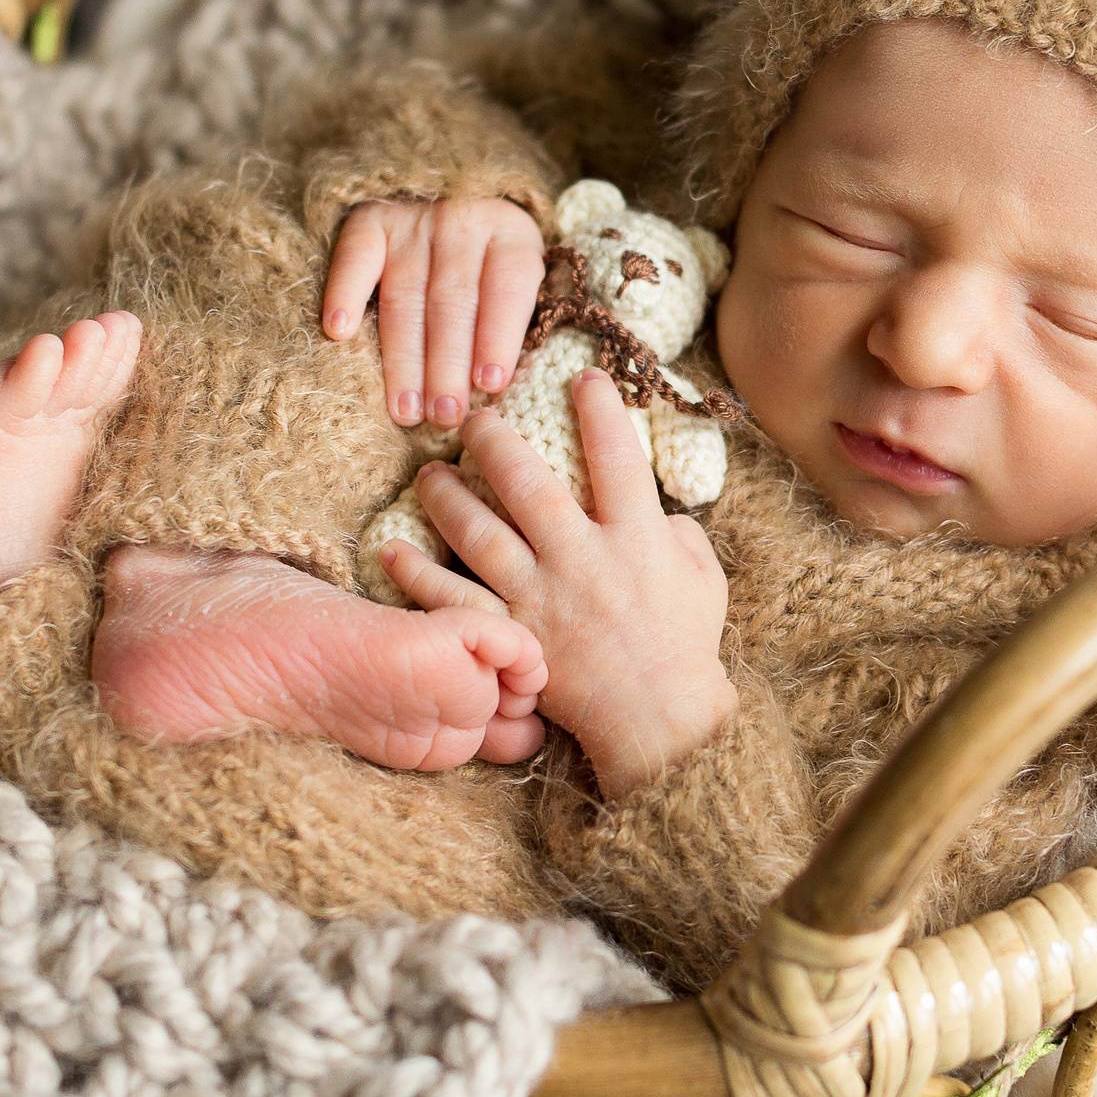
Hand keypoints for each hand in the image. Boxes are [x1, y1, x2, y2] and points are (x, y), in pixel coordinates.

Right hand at [323, 197, 543, 427]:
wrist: (449, 185)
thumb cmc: (490, 257)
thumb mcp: (520, 272)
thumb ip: (512, 317)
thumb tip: (493, 388)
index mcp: (510, 234)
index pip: (506, 288)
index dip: (498, 338)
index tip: (489, 385)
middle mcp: (462, 221)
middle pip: (453, 302)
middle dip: (448, 366)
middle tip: (444, 414)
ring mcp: (413, 220)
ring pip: (406, 296)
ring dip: (404, 358)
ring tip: (405, 409)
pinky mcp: (371, 219)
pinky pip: (355, 257)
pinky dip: (345, 293)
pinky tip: (339, 332)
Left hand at [395, 366, 734, 797]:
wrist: (660, 719)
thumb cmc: (688, 646)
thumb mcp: (704, 577)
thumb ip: (679, 533)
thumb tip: (658, 511)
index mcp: (636, 536)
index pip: (616, 455)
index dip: (598, 408)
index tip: (581, 377)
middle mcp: (582, 558)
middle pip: (526, 483)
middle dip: (493, 441)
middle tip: (472, 418)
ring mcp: (542, 596)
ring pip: (478, 532)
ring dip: (445, 496)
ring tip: (427, 474)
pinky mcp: (513, 634)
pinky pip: (453, 599)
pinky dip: (418, 574)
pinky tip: (393, 550)